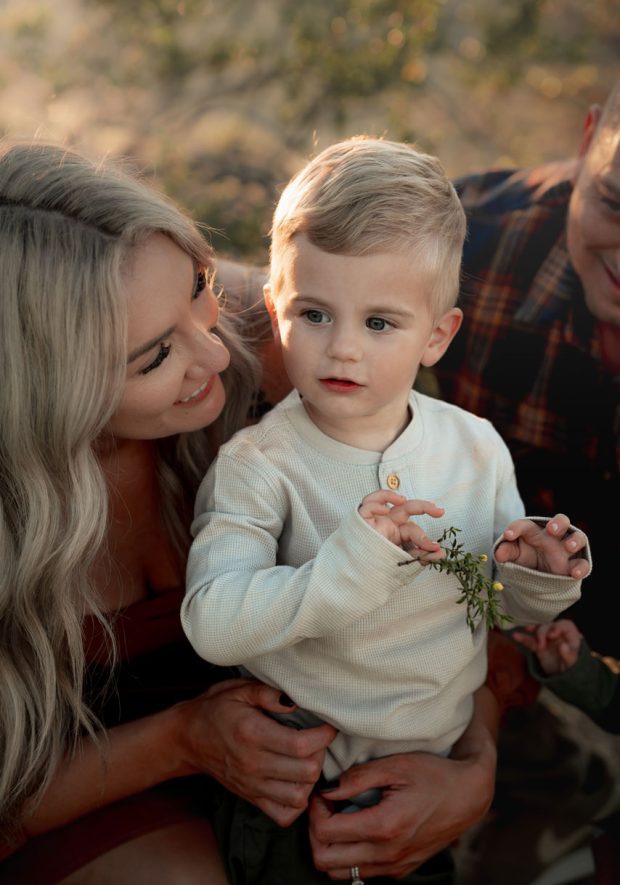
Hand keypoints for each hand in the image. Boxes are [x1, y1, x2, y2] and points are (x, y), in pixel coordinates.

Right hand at [176, 678, 336, 825]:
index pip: (301, 745)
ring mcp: (252, 785)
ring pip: (299, 796)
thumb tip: (296, 702)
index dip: (323, 735)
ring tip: (308, 759)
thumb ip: (269, 693)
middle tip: (317, 739)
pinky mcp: (251, 798)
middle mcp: (254, 764)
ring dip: (311, 778)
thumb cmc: (216, 709)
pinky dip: (297, 802)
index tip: (328, 724)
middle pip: (306, 772)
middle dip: (321, 754)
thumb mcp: (239, 689)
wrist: (187, 738)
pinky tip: (296, 781)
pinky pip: (283, 815)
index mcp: (253, 733)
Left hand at [308, 694, 496, 880]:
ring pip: (340, 873)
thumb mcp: (396, 765)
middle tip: (325, 807)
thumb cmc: (434, 774)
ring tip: (340, 817)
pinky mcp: (400, 869)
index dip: (314, 811)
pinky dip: (349, 854)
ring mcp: (394, 866)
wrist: (468, 797)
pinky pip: (361, 873)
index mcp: (384, 826)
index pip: (325, 832)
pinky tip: (358, 827)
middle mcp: (387, 854)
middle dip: (315, 832)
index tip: (322, 792)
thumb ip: (358, 777)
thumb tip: (328, 790)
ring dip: (331, 846)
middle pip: (325, 861)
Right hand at [358, 491, 444, 560]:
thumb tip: (442, 554)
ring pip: (384, 498)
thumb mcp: (404, 562)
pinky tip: (384, 510)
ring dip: (392, 496)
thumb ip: (421, 556)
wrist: (356, 578)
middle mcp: (388, 523)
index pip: (414, 530)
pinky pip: (367, 505)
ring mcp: (374, 520)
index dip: (425, 539)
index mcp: (398, 533)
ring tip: (403, 500)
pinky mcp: (360, 520)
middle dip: (423, 507)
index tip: (435, 549)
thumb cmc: (379, 568)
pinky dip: (376, 504)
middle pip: (406, 508)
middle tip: (439, 511)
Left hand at [495, 513, 589, 578]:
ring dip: (575, 541)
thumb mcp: (514, 555)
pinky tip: (574, 574)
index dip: (517, 528)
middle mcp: (553, 537)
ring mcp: (565, 550)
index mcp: (534, 532)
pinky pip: (582, 564)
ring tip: (569, 546)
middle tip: (552, 529)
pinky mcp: (573, 565)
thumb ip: (506, 551)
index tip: (508, 535)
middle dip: (559, 522)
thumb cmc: (525, 558)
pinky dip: (581, 568)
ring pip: (578, 538)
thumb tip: (499, 554)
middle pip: (562, 521)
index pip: (526, 525)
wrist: (538, 577)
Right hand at [513, 620, 581, 674]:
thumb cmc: (572, 668)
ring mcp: (547, 640)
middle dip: (543, 632)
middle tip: (541, 644)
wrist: (565, 678)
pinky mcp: (539, 647)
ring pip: (539, 631)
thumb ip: (569, 655)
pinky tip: (516, 636)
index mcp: (570, 636)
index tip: (552, 635)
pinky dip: (524, 638)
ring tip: (529, 634)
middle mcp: (558, 635)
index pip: (564, 625)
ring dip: (533, 632)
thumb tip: (562, 645)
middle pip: (549, 626)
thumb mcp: (573, 664)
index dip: (557, 627)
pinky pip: (531, 641)